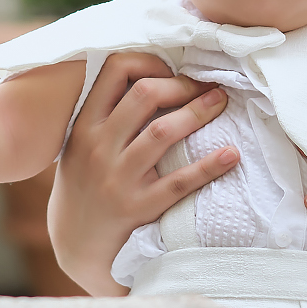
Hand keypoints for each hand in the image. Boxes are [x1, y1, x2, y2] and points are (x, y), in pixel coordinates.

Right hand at [49, 51, 239, 294]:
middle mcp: (99, 147)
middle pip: (145, 95)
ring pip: (163, 132)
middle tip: (206, 86)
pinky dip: (210, 166)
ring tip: (221, 103)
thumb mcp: (80, 146)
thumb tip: (151, 80)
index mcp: (85, 126)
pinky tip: (232, 154)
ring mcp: (118, 178)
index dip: (150, 62)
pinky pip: (180, 181)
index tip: (172, 72)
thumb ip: (105, 116)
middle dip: (182, 85)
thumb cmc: (84, 187)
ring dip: (199, 112)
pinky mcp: (138, 207)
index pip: (115, 71)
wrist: (75, 245)